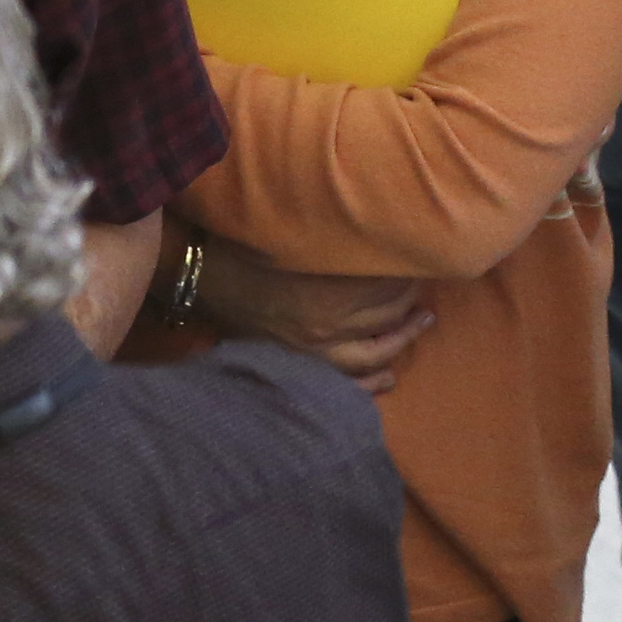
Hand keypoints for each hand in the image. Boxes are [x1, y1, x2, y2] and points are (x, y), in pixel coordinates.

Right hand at [186, 233, 430, 391]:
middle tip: (422, 281)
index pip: (390, 285)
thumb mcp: (299, 239)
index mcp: (331, 293)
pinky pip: (345, 383)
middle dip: (410, 298)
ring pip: (376, 353)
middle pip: (389, 316)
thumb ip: (341, 243)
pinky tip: (387, 377)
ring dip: (403, 337)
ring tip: (420, 321)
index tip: (419, 257)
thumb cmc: (246, 248)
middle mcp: (330, 327)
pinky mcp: (301, 364)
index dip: (410, 270)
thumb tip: (384, 238)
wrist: (199, 276)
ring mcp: (315, 352)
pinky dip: (370, 382)